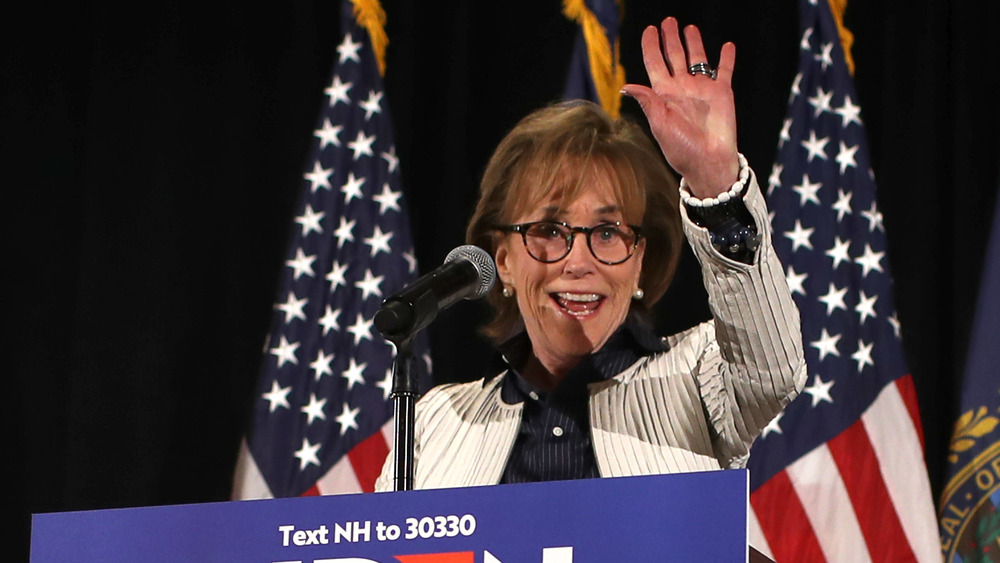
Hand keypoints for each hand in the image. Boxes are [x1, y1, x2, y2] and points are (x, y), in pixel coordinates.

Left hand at [621, 17, 739, 197]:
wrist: (709, 162)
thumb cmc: (682, 149)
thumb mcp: (660, 125)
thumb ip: (648, 102)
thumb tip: (626, 86)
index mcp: (664, 95)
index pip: (655, 63)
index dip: (651, 46)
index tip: (649, 30)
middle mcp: (682, 88)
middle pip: (674, 56)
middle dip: (670, 38)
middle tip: (668, 21)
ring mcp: (702, 89)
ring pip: (697, 59)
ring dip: (694, 43)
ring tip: (689, 28)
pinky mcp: (722, 93)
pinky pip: (724, 70)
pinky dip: (726, 58)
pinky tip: (727, 46)